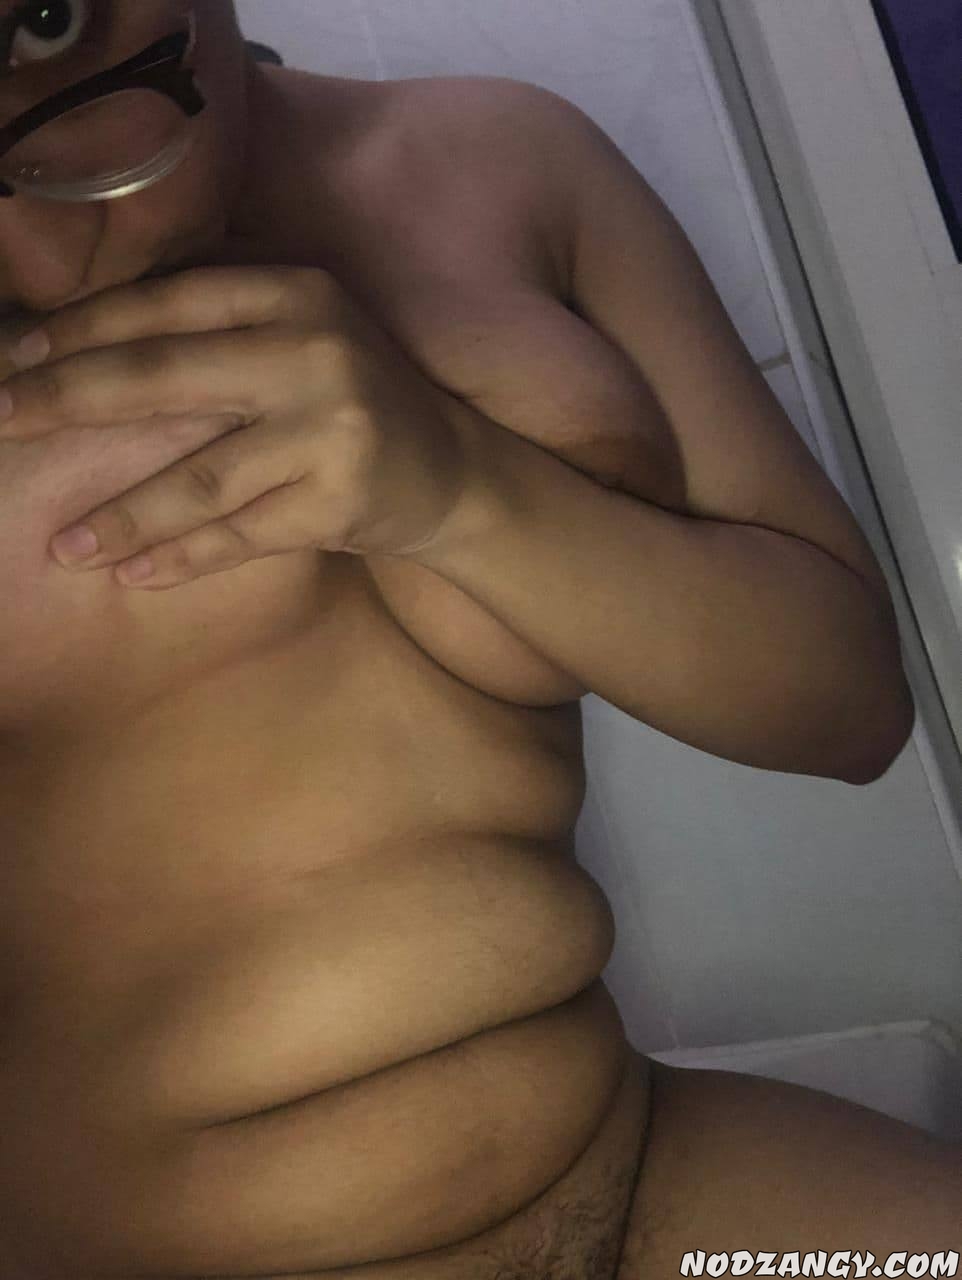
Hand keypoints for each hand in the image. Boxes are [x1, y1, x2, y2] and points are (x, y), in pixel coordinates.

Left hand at [0, 266, 467, 588]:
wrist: (455, 471)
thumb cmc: (356, 399)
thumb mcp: (303, 335)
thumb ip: (221, 323)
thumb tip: (86, 340)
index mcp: (295, 293)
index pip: (167, 305)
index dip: (83, 330)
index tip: (14, 358)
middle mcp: (314, 351)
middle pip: (165, 379)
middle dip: (68, 402)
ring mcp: (331, 430)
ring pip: (199, 477)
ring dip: (123, 516)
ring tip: (63, 546)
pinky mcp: (340, 501)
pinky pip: (240, 535)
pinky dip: (183, 558)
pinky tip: (133, 575)